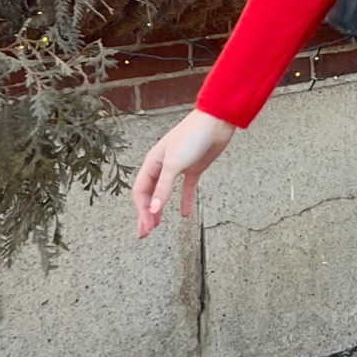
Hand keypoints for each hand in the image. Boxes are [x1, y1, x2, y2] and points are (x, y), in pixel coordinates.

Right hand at [132, 108, 236, 236]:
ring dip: (160, 210)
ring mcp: (178, 169)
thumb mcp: (174, 164)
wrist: (214, 124)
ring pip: (165, 194)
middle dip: (146, 214)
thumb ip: (164, 188)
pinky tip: (184, 214)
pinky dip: (184, 201)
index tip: (147, 227)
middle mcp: (162, 167)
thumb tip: (154, 210)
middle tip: (145, 233)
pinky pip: (186, 189)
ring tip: (157, 226)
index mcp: (152, 164)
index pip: (141, 193)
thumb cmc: (191, 137)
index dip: (142, 211)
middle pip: (150, 195)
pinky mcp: (193, 170)